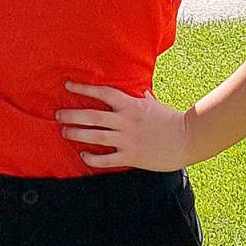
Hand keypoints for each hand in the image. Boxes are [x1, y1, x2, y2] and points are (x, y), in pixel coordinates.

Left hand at [56, 82, 190, 171]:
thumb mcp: (153, 104)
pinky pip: (107, 159)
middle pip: (92, 116)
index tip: (68, 86)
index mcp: (130, 105)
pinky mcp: (131, 156)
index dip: (84, 88)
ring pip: (95, 136)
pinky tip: (83, 155)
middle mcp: (125, 121)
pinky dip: (92, 158)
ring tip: (64, 132)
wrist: (188, 139)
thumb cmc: (170, 119)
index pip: (102, 92)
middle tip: (57, 115)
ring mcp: (127, 139)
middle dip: (72, 114)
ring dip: (77, 134)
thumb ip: (142, 97)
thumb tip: (139, 90)